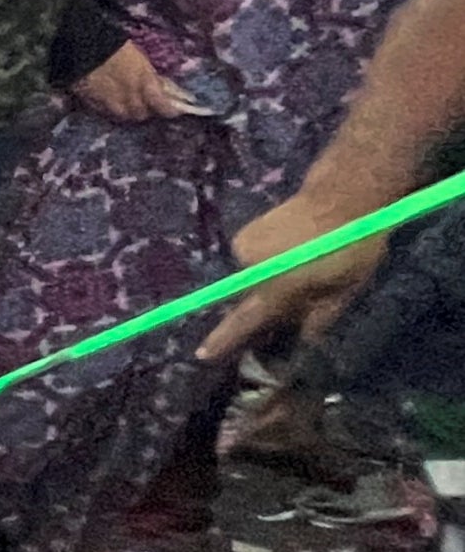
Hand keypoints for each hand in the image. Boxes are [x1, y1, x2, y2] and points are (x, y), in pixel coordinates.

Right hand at [71, 43, 197, 123]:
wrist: (82, 47)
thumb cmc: (115, 47)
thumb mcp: (140, 59)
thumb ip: (150, 77)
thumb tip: (159, 87)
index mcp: (145, 85)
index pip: (162, 107)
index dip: (169, 111)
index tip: (173, 110)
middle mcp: (130, 99)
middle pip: (141, 115)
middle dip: (145, 110)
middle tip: (145, 103)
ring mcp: (110, 105)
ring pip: (123, 117)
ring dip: (127, 112)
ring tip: (126, 104)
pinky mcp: (92, 105)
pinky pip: (105, 113)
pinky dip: (110, 110)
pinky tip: (109, 102)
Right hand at [199, 195, 387, 360]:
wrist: (340, 197)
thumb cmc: (350, 248)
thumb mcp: (344, 291)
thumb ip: (318, 319)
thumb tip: (300, 340)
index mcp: (276, 287)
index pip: (244, 321)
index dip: (223, 340)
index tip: (201, 355)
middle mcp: (250, 268)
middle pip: (244, 299)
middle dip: (257, 306)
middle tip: (284, 305)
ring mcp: (242, 248)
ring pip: (244, 280)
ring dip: (261, 284)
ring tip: (291, 274)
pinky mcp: (243, 234)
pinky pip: (245, 261)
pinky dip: (259, 266)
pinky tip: (283, 257)